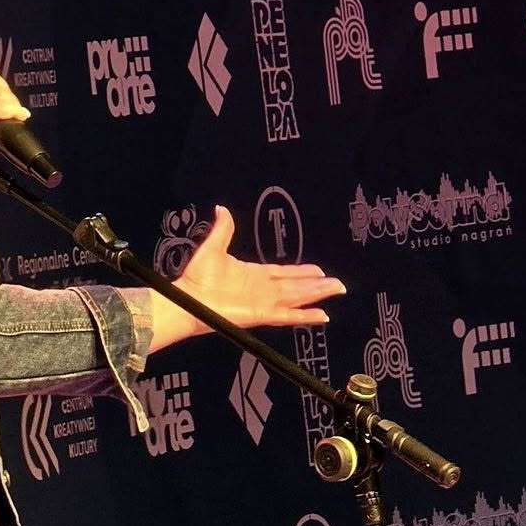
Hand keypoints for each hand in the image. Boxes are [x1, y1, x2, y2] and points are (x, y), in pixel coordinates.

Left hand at [154, 206, 345, 350]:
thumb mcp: (213, 247)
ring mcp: (264, 302)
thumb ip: (223, 229)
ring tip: (336, 291)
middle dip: (317, 285)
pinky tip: (322, 316)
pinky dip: (305, 316)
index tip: (318, 270)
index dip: (301, 271)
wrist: (188, 300)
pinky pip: (288, 315)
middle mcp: (262, 289)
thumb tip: (222, 209)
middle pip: (297, 286)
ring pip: (298, 298)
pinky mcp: (262, 315)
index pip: (284, 272)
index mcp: (253, 274)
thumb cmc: (196, 278)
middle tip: (337, 284)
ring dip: (317, 295)